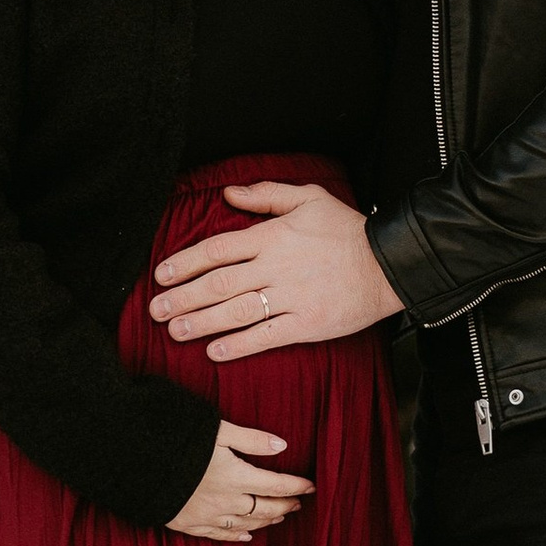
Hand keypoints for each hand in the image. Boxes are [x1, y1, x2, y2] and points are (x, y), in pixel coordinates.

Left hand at [151, 181, 404, 360]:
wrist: (390, 263)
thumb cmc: (348, 230)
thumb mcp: (310, 198)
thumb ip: (267, 195)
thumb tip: (229, 193)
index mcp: (272, 236)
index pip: (217, 249)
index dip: (185, 263)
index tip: (162, 276)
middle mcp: (276, 267)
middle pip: (218, 283)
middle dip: (183, 298)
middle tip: (156, 310)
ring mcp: (292, 297)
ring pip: (236, 311)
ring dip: (202, 322)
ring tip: (176, 332)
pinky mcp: (308, 323)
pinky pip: (267, 336)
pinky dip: (240, 345)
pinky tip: (216, 352)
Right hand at [168, 418, 313, 545]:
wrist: (133, 461)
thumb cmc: (177, 439)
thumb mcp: (217, 430)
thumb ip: (251, 439)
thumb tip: (282, 445)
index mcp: (235, 476)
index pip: (276, 485)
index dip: (297, 486)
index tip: (312, 486)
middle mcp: (225, 501)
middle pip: (265, 509)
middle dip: (285, 505)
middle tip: (299, 503)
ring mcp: (206, 516)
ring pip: (246, 525)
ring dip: (266, 521)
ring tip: (279, 517)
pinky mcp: (188, 523)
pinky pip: (219, 535)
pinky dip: (237, 536)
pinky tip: (246, 536)